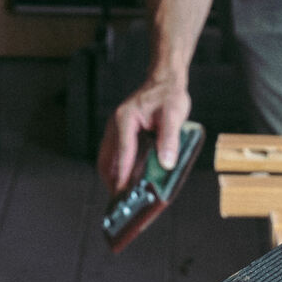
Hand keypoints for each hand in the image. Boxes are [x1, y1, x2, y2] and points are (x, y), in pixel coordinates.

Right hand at [100, 72, 194, 194]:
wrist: (164, 80)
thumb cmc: (168, 94)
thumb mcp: (174, 115)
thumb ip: (170, 139)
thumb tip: (166, 163)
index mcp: (125, 119)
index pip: (122, 153)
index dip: (122, 175)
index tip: (122, 193)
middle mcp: (116, 125)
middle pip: (107, 159)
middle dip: (111, 181)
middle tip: (119, 201)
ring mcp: (116, 129)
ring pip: (107, 158)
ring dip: (112, 176)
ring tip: (121, 196)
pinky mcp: (121, 133)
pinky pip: (114, 154)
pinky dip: (117, 168)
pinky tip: (126, 179)